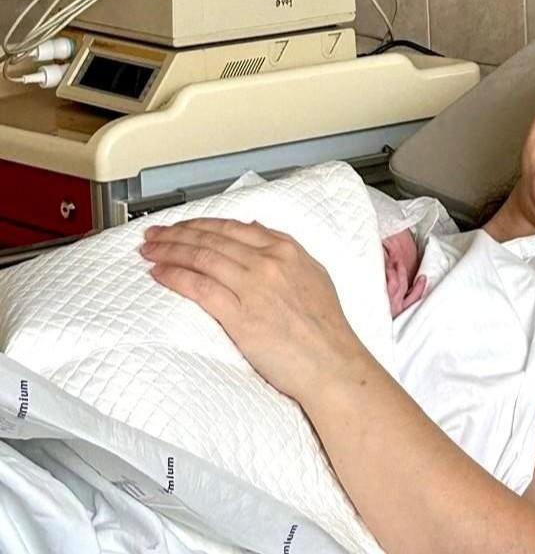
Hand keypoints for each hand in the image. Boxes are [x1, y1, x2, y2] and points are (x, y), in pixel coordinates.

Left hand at [139, 218, 361, 399]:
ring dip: (170, 252)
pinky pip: (199, 288)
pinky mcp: (240, 316)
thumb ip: (285, 250)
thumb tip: (255, 230)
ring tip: (150, 252)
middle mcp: (268, 263)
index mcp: (287, 250)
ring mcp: (253, 287)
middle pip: (211, 239)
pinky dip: (176, 277)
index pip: (232, 228)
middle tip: (154, 235)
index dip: (201, 224)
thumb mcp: (314, 274)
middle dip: (176, 234)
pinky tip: (160, 274)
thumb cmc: (326, 327)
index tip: (182, 226)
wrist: (332, 362)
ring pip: (201, 258)